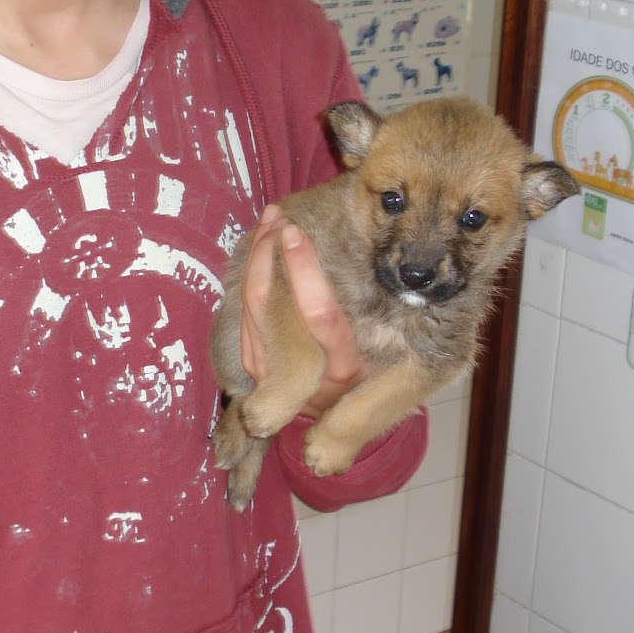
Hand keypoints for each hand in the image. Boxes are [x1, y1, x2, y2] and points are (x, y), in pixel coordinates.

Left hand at [238, 205, 368, 417]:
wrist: (338, 414)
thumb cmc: (374, 373)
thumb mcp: (389, 353)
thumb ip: (375, 318)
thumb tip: (374, 260)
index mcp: (344, 368)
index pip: (318, 314)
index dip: (302, 270)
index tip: (296, 233)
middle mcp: (302, 373)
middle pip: (271, 304)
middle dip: (269, 254)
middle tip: (279, 218)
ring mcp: (269, 371)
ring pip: (251, 305)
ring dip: (256, 257)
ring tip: (270, 221)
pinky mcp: (253, 363)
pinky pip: (244, 312)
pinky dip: (248, 276)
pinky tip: (258, 249)